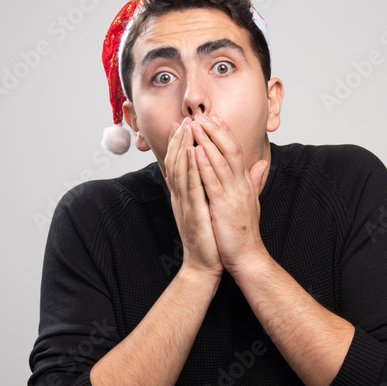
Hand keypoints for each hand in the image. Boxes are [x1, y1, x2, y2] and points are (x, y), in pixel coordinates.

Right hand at [163, 118, 221, 277]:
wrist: (204, 265)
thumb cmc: (208, 238)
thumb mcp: (207, 210)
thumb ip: (207, 191)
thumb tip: (211, 176)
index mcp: (185, 196)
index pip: (179, 165)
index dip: (179, 145)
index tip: (183, 125)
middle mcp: (181, 197)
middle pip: (175, 163)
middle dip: (178, 140)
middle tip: (182, 120)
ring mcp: (184, 204)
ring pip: (180, 170)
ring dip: (182, 147)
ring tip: (186, 128)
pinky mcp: (193, 212)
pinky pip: (190, 186)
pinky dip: (189, 167)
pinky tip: (191, 152)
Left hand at [190, 114, 269, 274]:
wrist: (247, 257)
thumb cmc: (245, 232)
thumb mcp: (252, 201)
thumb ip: (255, 180)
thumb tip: (263, 163)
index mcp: (245, 183)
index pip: (236, 151)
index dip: (225, 133)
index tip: (214, 117)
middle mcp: (242, 185)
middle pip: (230, 149)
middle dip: (215, 130)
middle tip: (202, 114)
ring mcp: (234, 194)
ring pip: (221, 161)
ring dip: (207, 141)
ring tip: (195, 125)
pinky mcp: (224, 206)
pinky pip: (213, 181)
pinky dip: (203, 164)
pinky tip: (194, 151)